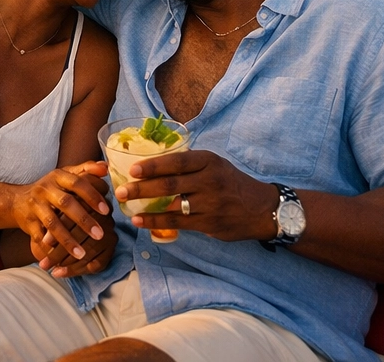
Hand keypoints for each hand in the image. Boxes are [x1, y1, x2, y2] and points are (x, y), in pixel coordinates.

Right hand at [10, 164, 112, 271]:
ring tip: (82, 255)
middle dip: (84, 220)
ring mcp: (35, 205)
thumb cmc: (50, 188)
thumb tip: (106, 167)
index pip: (77, 183)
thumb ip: (86, 170)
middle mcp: (45, 189)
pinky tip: (61, 261)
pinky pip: (40, 237)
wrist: (16, 201)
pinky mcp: (27, 222)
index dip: (92, 196)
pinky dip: (50, 249)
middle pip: (66, 204)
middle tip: (100, 235)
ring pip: (52, 223)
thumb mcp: (65, 175)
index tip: (106, 211)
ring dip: (68, 240)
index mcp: (58, 176)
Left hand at [36, 213, 117, 276]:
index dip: (59, 229)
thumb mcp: (56, 213)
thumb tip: (44, 240)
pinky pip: (96, 264)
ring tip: (51, 270)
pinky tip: (62, 273)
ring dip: (67, 264)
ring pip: (88, 252)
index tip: (44, 242)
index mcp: (90, 202)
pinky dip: (77, 270)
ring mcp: (110, 232)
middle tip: (43, 263)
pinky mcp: (112, 248)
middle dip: (60, 252)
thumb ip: (53, 222)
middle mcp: (104, 216)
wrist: (78, 223)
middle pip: (81, 236)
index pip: (75, 217)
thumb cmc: (61, 216)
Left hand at [113, 149, 274, 242]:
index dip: (153, 165)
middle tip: (121, 190)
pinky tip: (141, 221)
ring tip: (125, 206)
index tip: (133, 169)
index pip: (177, 161)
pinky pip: (177, 222)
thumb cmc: (232, 183)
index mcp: (209, 161)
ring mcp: (209, 203)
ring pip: (171, 204)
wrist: (262, 208)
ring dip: (145, 206)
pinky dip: (156, 222)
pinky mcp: (208, 223)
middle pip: (169, 183)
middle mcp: (208, 180)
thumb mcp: (216, 165)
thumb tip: (156, 164)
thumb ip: (191, 164)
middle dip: (141, 187)